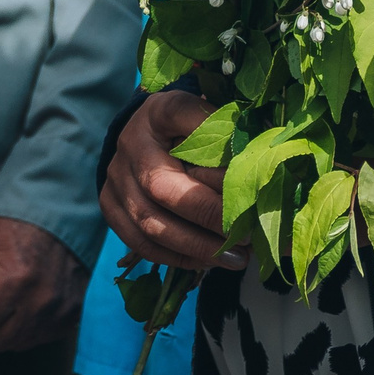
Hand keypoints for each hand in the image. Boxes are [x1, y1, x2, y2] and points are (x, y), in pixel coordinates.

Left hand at [0, 214, 86, 351]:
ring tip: (9, 296)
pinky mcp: (72, 318)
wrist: (61, 214)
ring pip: (16, 344)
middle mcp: (40, 302)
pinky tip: (28, 301)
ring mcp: (60, 313)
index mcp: (15, 280)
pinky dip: (27, 326)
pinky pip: (38, 339)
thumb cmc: (16, 224)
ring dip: (5, 326)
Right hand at [100, 92, 245, 271]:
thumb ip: (232, 132)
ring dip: (195, 246)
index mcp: (158, 112)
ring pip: (149, 222)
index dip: (214, 146)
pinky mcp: (110, 205)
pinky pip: (139, 242)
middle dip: (207, 215)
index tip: (248, 175)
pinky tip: (207, 261)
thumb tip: (263, 159)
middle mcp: (130, 143)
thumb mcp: (211, 117)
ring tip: (235, 258)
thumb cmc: (187, 128)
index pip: (182, 117)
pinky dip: (176, 257)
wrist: (142, 135)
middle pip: (162, 186)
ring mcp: (115, 176)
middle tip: (245, 235)